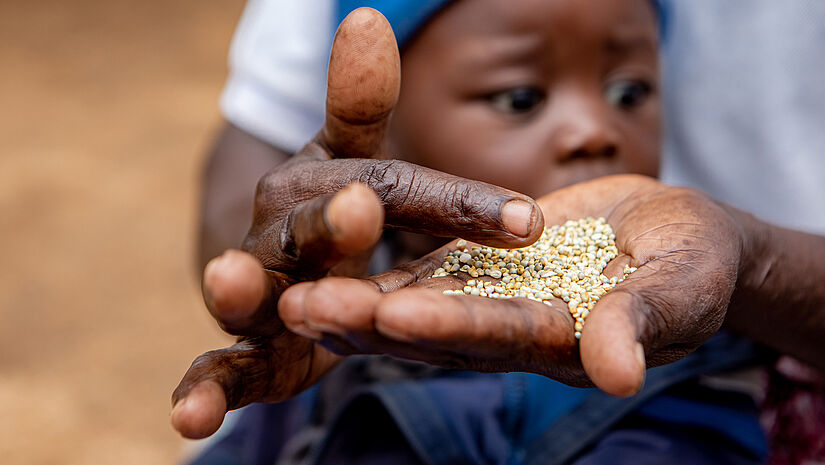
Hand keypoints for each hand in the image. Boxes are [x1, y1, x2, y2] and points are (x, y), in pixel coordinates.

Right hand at [172, 8, 543, 438]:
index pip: (389, 186)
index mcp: (315, 187)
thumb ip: (364, 110)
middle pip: (305, 230)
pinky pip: (219, 368)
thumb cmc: (330, 212)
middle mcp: (277, 237)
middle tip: (361, 207)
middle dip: (331, 223)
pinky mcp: (246, 352)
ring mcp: (254, 296)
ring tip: (228, 278)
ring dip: (237, 289)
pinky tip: (188, 417)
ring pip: (246, 294)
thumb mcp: (352, 161)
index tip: (527, 220)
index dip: (450, 200)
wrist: (279, 269)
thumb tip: (368, 18)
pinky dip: (200, 389)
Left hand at [280, 175, 744, 396]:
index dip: (448, 327)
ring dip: (353, 303)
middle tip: (306, 309)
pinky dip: (375, 273)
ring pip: (412, 308)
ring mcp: (487, 304)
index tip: (393, 314)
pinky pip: (419, 276)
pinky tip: (326, 263)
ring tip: (292, 294)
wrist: (670, 232)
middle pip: (434, 333)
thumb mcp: (684, 285)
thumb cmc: (692, 260)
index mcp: (562, 342)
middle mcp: (512, 333)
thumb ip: (647, 320)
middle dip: (371, 323)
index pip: (498, 337)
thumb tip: (616, 369)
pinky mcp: (474, 273)